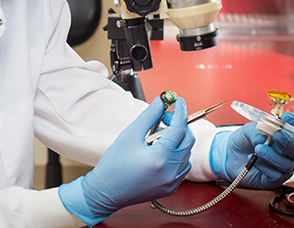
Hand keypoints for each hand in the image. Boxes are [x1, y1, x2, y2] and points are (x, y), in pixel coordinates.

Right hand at [58, 97, 194, 225]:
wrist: (106, 193)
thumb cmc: (114, 166)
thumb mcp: (129, 135)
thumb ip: (148, 116)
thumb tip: (160, 103)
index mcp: (161, 158)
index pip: (179, 128)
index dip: (180, 112)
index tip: (179, 102)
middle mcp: (171, 172)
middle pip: (188, 141)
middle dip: (180, 125)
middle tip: (165, 117)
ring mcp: (172, 182)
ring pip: (187, 154)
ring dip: (178, 140)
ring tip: (159, 135)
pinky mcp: (170, 187)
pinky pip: (182, 167)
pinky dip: (177, 154)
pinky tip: (161, 150)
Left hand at [210, 112, 293, 188]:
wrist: (230, 155)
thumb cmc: (244, 141)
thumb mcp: (247, 130)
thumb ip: (257, 130)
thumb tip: (264, 138)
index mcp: (286, 135)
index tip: (286, 118)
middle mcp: (288, 151)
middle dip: (287, 140)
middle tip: (275, 134)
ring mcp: (284, 166)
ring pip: (287, 163)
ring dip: (272, 155)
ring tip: (257, 149)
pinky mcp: (275, 179)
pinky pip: (276, 175)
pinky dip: (264, 166)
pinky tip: (253, 160)